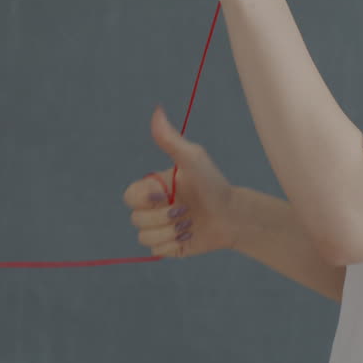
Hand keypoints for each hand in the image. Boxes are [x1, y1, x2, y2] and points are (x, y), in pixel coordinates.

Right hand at [122, 107, 236, 258]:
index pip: (129, 197)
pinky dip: (173, 244)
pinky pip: (156, 251)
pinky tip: (189, 236)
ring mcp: (158, 229)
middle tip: (185, 210)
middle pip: (136, 219)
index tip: (166, 193)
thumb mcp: (192, 159)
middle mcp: (152, 209)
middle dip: (163, 216)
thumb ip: (170, 140)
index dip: (144, 198)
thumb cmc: (213, 184)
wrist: (233, 215)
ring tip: (190, 224)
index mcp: (152, 189)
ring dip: (170, 231)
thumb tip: (157, 111)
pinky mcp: (166, 247)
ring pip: (144, 236)